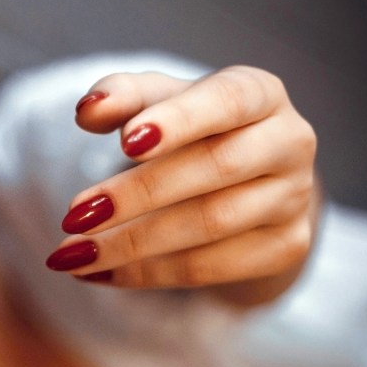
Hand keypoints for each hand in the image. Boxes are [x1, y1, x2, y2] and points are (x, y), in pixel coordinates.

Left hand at [47, 66, 318, 302]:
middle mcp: (290, 142)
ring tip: (73, 253)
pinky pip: (212, 267)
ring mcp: (293, 200)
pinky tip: (103, 273)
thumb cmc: (200, 132)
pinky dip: (149, 273)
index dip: (179, 122)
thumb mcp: (164, 102)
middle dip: (138, 193)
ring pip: (211, 224)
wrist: (254, 181)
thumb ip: (126, 96)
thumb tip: (88, 110)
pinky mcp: (287, 247)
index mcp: (262, 93)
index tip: (125, 142)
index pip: (226, 101)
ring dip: (134, 243)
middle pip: (215, 168)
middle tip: (75, 215)